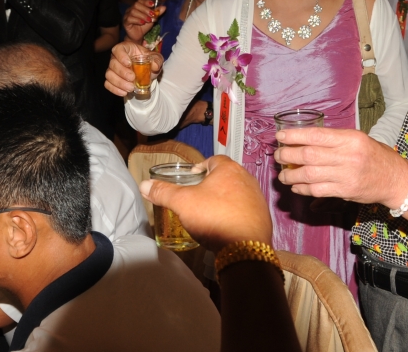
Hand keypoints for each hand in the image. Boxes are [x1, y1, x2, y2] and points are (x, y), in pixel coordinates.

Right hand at [104, 41, 162, 96]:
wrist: (146, 72)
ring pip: (109, 75)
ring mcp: (112, 69)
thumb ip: (157, 60)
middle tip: (132, 78)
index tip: (129, 64)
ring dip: (119, 82)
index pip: (118, 49)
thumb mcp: (156, 58)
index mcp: (126, 49)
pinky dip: (115, 89)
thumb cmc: (148, 61)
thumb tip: (155, 66)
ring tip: (130, 88)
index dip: (121, 56)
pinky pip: (108, 84)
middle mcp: (116, 58)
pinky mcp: (112, 79)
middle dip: (122, 72)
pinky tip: (124, 92)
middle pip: (113, 63)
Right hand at [122, 0, 165, 43]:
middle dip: (146, 9)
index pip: (140, 0)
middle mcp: (131, 9)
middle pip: (136, 4)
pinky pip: (130, 18)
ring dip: (142, 16)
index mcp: (137, 6)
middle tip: (152, 15)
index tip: (153, 4)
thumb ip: (157, 13)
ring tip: (148, 20)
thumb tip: (164, 7)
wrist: (138, 36)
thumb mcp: (152, 18)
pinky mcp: (125, 22)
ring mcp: (127, 15)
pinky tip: (142, 23)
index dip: (146, 1)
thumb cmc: (144, 26)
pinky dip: (137, 20)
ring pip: (133, 11)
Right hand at [139, 156, 271, 250]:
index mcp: (228, 169)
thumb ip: (163, 192)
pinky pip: (246, 209)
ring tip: (211, 211)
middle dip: (213, 183)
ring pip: (237, 192)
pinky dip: (236, 213)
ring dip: (225, 198)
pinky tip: (225, 224)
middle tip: (198, 195)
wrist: (246, 247)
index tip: (192, 177)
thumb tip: (144, 184)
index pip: (214, 160)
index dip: (201, 166)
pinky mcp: (263, 215)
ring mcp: (257, 197)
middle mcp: (246, 179)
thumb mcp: (182, 203)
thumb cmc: (214, 217)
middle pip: (226, 176)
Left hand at [274, 127, 407, 207]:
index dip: (294, 136)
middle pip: (308, 155)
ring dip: (291, 175)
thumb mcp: (357, 139)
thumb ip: (333, 139)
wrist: (395, 180)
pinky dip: (302, 189)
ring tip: (282, 174)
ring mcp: (346, 176)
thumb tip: (303, 139)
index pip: (316, 135)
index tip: (280, 137)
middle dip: (287, 155)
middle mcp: (347, 156)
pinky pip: (317, 191)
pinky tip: (296, 186)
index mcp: (350, 139)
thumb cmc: (374, 156)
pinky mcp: (345, 192)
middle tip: (278, 155)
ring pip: (309, 175)